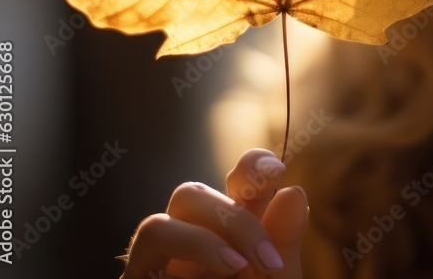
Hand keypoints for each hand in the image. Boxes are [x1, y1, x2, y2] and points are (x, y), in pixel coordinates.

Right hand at [120, 148, 308, 277]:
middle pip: (191, 196)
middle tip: (270, 260)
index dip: (251, 164)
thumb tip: (294, 191)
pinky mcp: (138, 278)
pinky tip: (223, 270)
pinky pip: (147, 245)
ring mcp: (158, 261)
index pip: (233, 181)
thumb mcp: (275, 278)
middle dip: (235, 219)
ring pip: (159, 221)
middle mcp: (189, 240)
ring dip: (205, 238)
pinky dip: (191, 248)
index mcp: (227, 232)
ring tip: (239, 268)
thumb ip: (282, 242)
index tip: (277, 168)